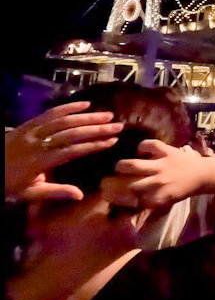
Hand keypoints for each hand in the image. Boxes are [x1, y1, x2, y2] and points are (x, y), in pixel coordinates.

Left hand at [4, 101, 123, 199]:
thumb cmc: (7, 185)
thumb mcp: (29, 193)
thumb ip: (55, 192)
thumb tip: (80, 195)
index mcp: (39, 161)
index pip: (72, 150)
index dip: (94, 145)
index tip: (113, 141)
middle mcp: (37, 143)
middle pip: (71, 133)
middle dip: (97, 129)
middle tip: (118, 126)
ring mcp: (32, 131)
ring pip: (63, 120)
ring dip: (87, 117)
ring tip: (107, 115)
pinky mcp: (27, 124)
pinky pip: (49, 112)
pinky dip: (68, 107)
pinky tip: (84, 104)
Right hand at [100, 140, 209, 208]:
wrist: (201, 175)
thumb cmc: (180, 190)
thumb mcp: (164, 202)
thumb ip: (146, 206)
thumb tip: (124, 213)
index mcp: (157, 199)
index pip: (131, 201)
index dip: (116, 198)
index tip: (106, 195)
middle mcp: (158, 183)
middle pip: (129, 184)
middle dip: (113, 182)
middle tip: (108, 179)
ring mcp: (162, 166)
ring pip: (133, 165)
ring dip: (122, 165)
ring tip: (119, 166)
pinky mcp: (167, 151)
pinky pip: (148, 145)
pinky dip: (142, 146)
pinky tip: (141, 151)